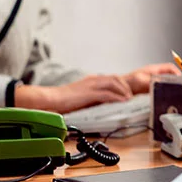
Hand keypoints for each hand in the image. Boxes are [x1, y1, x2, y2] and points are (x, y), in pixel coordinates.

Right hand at [16, 75, 132, 113]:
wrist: (50, 99)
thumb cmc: (63, 100)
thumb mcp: (82, 95)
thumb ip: (93, 96)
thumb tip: (104, 102)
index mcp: (92, 80)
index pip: (112, 78)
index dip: (122, 84)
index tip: (129, 91)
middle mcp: (93, 80)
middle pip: (115, 78)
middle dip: (126, 85)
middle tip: (132, 95)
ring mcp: (91, 86)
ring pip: (113, 83)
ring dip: (124, 90)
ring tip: (129, 98)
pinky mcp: (88, 94)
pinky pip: (107, 94)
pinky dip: (117, 97)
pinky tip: (122, 101)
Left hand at [124, 63, 180, 93]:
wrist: (122, 88)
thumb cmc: (129, 81)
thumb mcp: (141, 80)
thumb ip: (152, 82)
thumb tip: (161, 82)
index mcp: (154, 69)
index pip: (170, 67)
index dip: (177, 72)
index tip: (181, 79)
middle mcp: (155, 74)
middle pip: (170, 75)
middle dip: (176, 80)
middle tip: (180, 86)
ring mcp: (154, 81)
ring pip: (166, 82)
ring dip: (170, 86)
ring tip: (175, 92)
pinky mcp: (152, 88)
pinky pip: (161, 89)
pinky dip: (165, 92)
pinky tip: (165, 96)